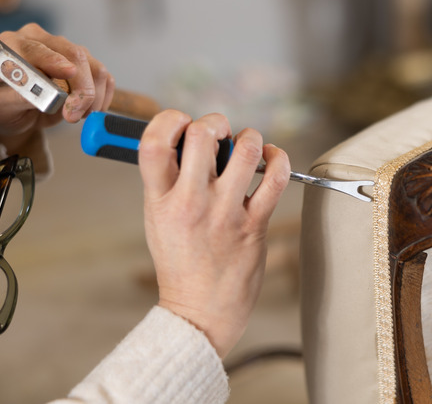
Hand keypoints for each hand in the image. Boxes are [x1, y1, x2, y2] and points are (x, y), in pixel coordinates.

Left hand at [0, 23, 114, 152]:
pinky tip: (87, 110)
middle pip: (75, 55)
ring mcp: (66, 49)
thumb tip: (49, 97)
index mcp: (13, 44)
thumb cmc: (4, 104)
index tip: (69, 73)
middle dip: (81, 88)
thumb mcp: (1, 106)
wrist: (14, 109)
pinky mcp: (85, 63)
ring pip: (95, 68)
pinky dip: (102, 98)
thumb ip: (20, 97)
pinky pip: (104, 78)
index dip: (53, 60)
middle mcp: (41, 40)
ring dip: (92, 97)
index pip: (36, 48)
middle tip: (74, 115)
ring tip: (77, 115)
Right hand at [139, 110, 289, 358]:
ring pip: (245, 148)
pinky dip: (278, 158)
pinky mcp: (254, 224)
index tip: (181, 124)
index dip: (168, 119)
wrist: (200, 312)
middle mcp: (190, 202)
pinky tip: (270, 158)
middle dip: (213, 122)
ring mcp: (225, 212)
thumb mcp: (156, 219)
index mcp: (159, 199)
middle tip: (218, 135)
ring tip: (245, 147)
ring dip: (248, 137)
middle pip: (201, 134)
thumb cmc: (180, 263)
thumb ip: (167, 180)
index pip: (153, 142)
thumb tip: (184, 139)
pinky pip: (275, 177)